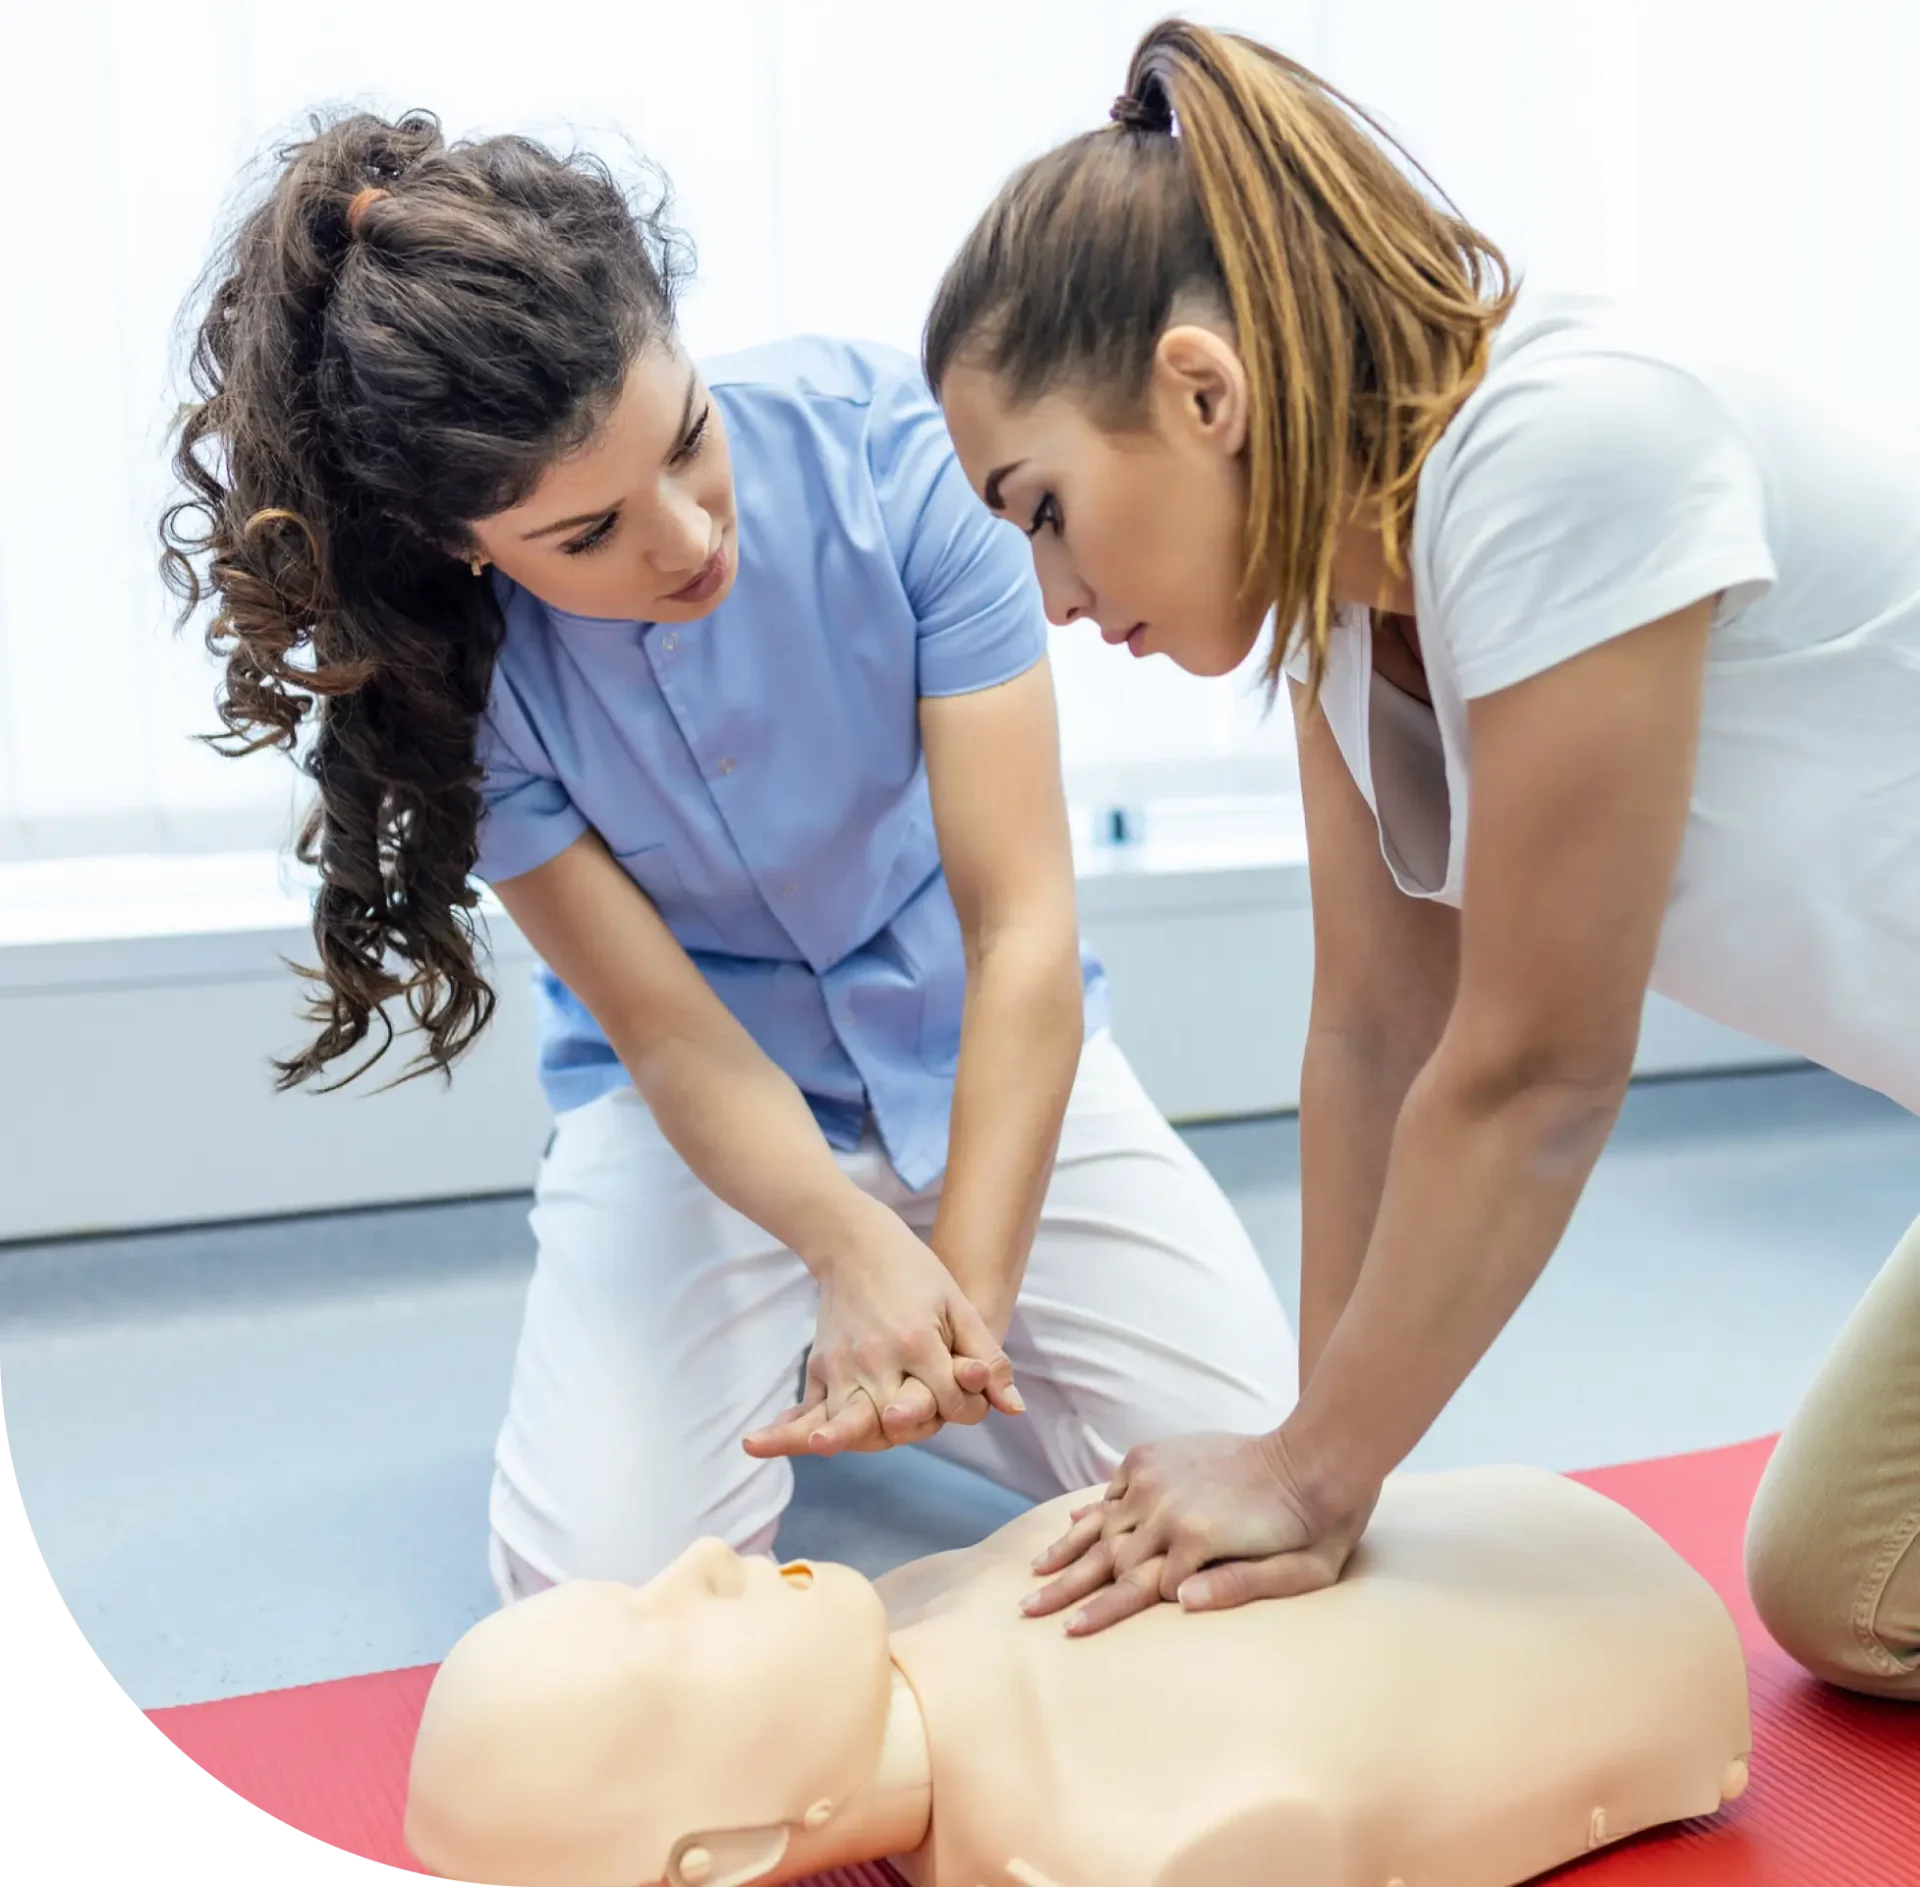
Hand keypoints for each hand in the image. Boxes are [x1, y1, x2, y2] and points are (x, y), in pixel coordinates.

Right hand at [742, 1204, 1024, 1458]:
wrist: (853, 1241)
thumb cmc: (915, 1272)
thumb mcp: (958, 1305)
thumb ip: (987, 1358)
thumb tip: (1014, 1409)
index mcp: (916, 1342)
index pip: (949, 1403)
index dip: (965, 1406)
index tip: (966, 1394)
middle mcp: (875, 1358)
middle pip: (897, 1421)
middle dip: (916, 1426)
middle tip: (920, 1418)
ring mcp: (840, 1364)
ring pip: (849, 1423)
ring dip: (852, 1436)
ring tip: (834, 1440)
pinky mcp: (817, 1367)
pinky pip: (810, 1411)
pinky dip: (800, 1431)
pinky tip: (773, 1444)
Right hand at [1019, 1428, 1378, 1635]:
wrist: (1313, 1457)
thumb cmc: (1312, 1529)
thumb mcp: (1299, 1574)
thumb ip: (1240, 1590)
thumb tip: (1180, 1601)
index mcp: (1196, 1540)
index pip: (1137, 1589)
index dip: (1103, 1614)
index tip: (1069, 1633)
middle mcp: (1166, 1507)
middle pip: (1106, 1557)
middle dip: (1066, 1587)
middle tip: (1028, 1609)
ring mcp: (1158, 1478)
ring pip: (1102, 1523)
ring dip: (1069, 1549)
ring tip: (1036, 1572)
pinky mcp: (1157, 1456)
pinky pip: (1116, 1487)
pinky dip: (1094, 1508)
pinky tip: (1072, 1525)